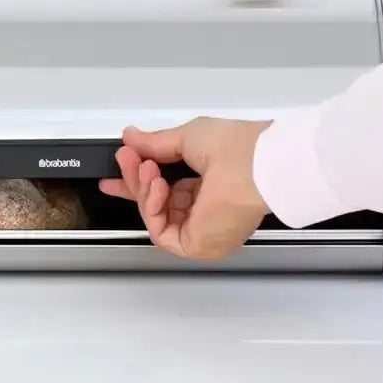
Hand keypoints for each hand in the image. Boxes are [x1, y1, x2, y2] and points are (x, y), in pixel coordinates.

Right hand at [98, 118, 271, 260]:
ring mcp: (202, 232)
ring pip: (154, 218)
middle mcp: (206, 215)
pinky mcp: (197, 245)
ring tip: (147, 168)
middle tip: (126, 157)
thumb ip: (155, 143)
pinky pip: (160, 232)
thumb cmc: (239, 149)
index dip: (139, 180)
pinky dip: (152, 207)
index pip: (166, 192)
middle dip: (136, 180)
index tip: (122, 163)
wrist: (259, 163)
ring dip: (144, 190)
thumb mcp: (187, 138)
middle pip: (156, 205)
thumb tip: (131, 138)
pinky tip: (157, 185)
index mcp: (210, 192)